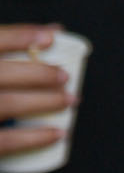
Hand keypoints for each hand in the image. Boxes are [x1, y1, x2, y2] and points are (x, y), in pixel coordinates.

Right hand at [0, 24, 75, 158]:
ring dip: (43, 102)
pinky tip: (56, 133)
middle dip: (37, 73)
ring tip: (68, 99)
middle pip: (1, 73)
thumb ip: (4, 43)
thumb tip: (51, 31)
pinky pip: (3, 141)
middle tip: (64, 76)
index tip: (50, 36)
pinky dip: (32, 138)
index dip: (19, 36)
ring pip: (6, 104)